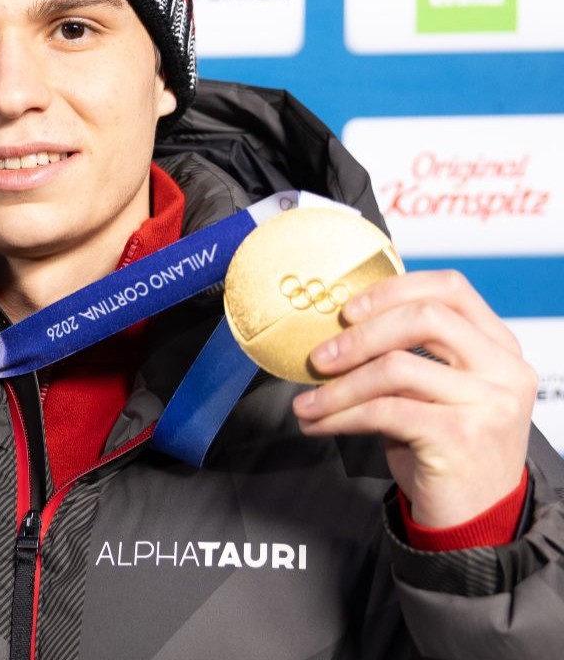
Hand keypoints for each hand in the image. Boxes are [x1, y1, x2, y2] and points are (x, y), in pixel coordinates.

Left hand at [292, 270, 534, 527]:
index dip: (392, 291)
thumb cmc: (446, 450)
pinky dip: (340, 414)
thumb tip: (336, 330)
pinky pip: (384, 411)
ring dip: (338, 386)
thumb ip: (408, 356)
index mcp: (498, 348)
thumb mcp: (435, 393)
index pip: (450, 289)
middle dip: (359, 335)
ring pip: (396, 367)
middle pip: (424, 317)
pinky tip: (318, 423)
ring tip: (306, 403)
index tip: (347, 310)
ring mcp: (488, 404)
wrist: (474, 519)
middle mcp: (503, 370)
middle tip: (318, 358)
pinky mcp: (460, 437)